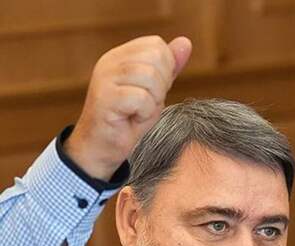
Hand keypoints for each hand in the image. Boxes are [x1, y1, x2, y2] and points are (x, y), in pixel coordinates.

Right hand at [65, 36, 191, 180]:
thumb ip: (169, 67)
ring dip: (153, 101)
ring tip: (138, 112)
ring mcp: (105, 78)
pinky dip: (144, 114)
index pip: (156, 45)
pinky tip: (131, 119)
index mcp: (120, 56)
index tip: (151, 91)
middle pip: (156, 57)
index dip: (165, 69)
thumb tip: (186, 42)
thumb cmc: (129, 119)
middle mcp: (110, 62)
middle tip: (145, 104)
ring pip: (150, 77)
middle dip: (161, 86)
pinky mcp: (105, 97)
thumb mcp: (155, 90)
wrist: (102, 148)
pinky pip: (141, 98)